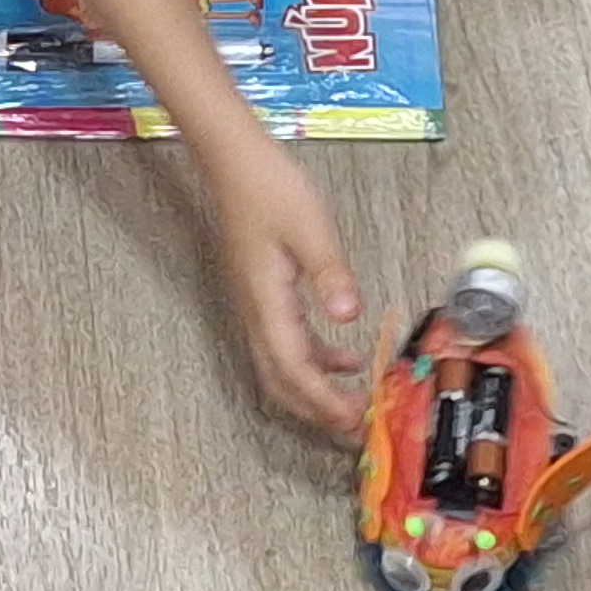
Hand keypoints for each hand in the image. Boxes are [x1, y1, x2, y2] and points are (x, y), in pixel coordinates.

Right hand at [204, 132, 367, 434]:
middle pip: (283, 383)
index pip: (294, 371)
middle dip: (318, 411)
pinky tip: (345, 357)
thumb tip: (349, 317)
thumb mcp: (309, 228)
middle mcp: (256, 314)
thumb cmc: (268, 188)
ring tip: (356, 402)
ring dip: (317, 391)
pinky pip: (287, 345)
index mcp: (266, 303)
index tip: (354, 420)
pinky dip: (315, 361)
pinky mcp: (263, 296)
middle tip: (356, 428)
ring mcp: (257, 307)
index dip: (323, 402)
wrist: (233, 162)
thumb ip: (330, 275)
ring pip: (283, 368)